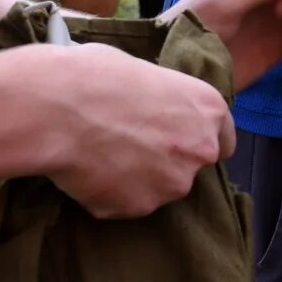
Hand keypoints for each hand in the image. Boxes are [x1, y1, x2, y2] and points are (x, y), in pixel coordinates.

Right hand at [27, 40, 233, 217]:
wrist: (57, 108)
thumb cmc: (96, 76)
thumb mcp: (143, 72)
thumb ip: (162, 101)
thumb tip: (149, 105)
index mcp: (208, 109)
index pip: (224, 140)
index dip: (197, 139)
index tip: (180, 141)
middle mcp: (200, 150)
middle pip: (190, 166)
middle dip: (166, 161)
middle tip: (128, 145)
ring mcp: (171, 184)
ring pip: (157, 188)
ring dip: (136, 180)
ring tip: (101, 155)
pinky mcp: (139, 208)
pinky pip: (124, 204)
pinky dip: (108, 195)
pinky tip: (87, 171)